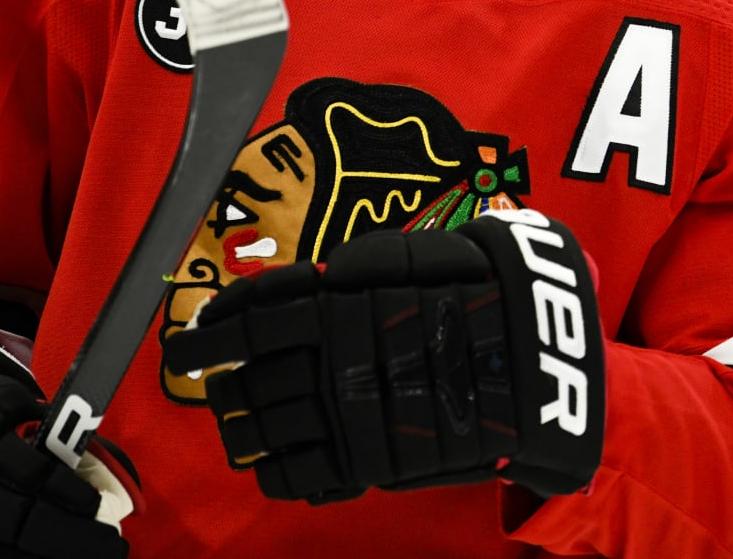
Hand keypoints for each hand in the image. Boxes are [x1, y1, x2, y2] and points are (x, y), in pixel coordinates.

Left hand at [163, 207, 605, 502]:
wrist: (538, 360)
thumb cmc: (481, 295)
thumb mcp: (419, 257)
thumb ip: (361, 266)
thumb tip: (312, 277)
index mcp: (341, 298)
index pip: (255, 310)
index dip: (216, 324)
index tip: (194, 333)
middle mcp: (334, 354)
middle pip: (248, 371)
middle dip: (216, 378)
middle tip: (204, 379)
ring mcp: (348, 409)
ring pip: (265, 423)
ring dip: (237, 425)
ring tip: (232, 424)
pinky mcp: (369, 459)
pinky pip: (299, 475)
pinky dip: (275, 472)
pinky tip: (270, 465)